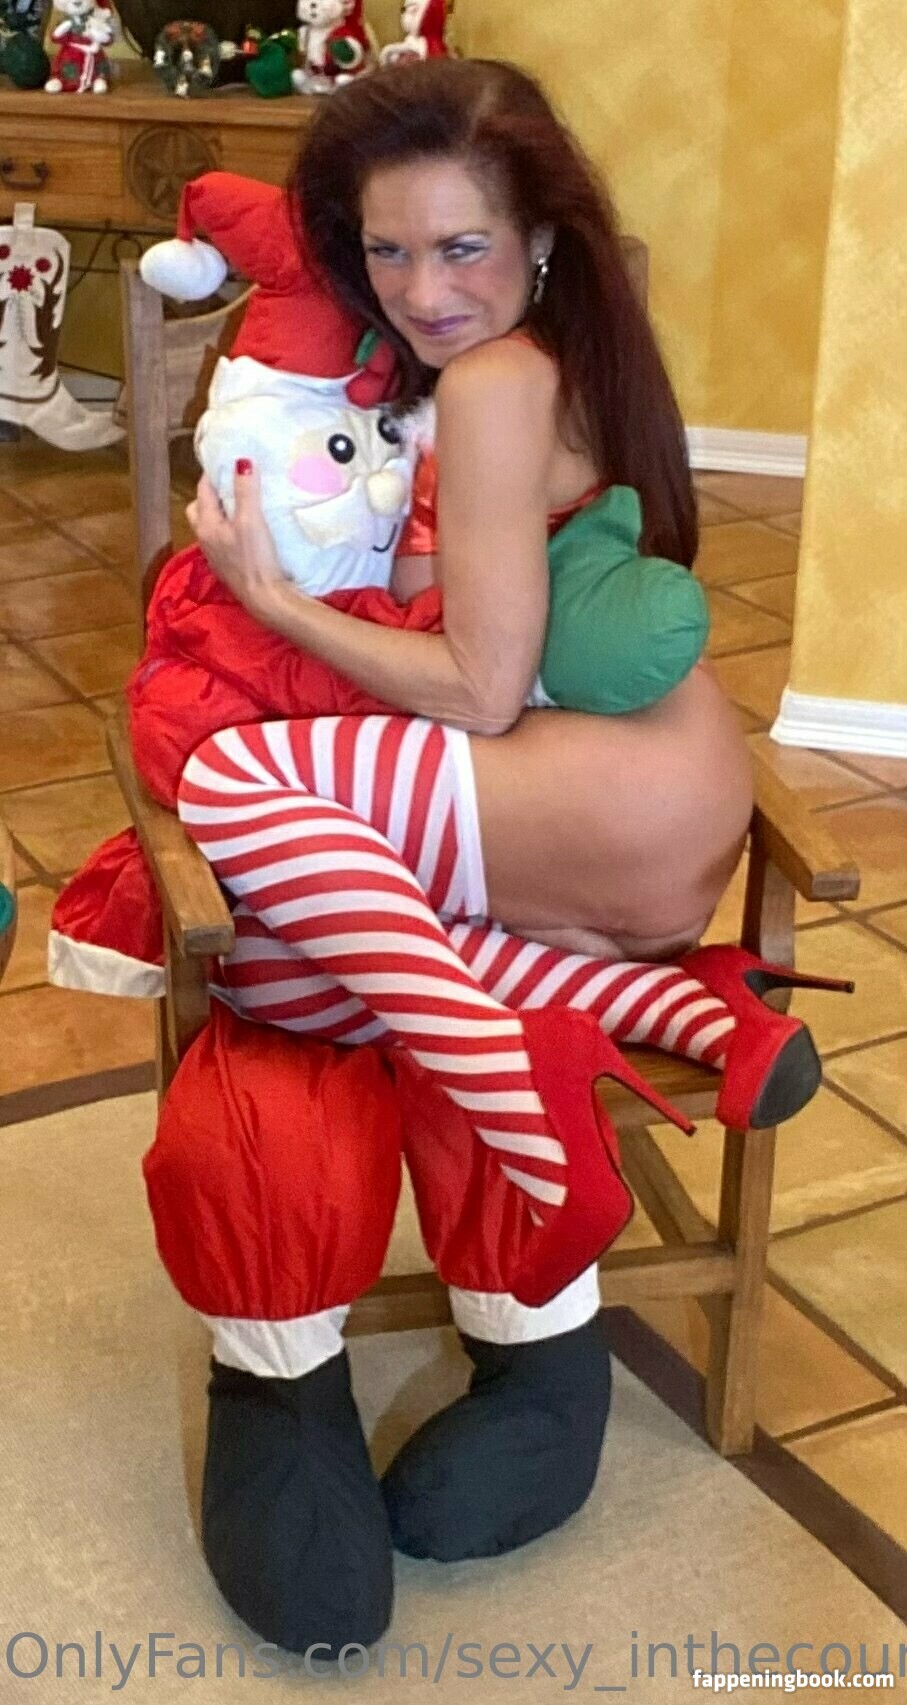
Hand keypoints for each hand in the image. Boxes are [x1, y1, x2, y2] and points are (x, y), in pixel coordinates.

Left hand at [187, 463, 284, 615]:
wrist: (264, 598)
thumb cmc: (255, 559)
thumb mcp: (251, 519)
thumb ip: (245, 490)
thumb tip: (241, 461)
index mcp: (206, 524)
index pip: (203, 490)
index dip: (214, 472)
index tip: (229, 459)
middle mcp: (205, 539)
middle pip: (199, 508)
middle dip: (211, 493)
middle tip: (231, 483)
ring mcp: (215, 554)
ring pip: (211, 524)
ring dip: (222, 511)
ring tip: (242, 502)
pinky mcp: (228, 565)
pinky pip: (223, 538)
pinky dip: (231, 527)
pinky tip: (248, 528)